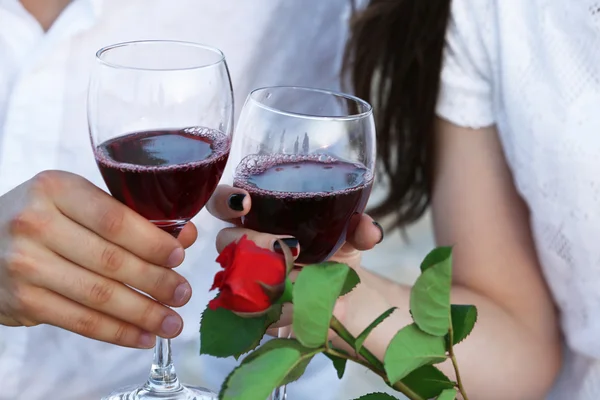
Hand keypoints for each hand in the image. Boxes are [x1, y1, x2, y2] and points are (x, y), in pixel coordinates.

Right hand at [0, 171, 197, 347]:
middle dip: (156, 282)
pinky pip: (80, 321)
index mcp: (56, 189)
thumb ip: (130, 217)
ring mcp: (24, 265)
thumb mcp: (78, 202)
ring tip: (172, 322)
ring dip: (143, 313)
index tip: (179, 257)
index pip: (114, 220)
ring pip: (99, 295)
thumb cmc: (43, 218)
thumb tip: (184, 237)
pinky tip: (142, 336)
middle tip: (184, 293)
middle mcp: (35, 224)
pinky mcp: (21, 301)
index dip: (152, 242)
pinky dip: (117, 332)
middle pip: (110, 260)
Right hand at [206, 184, 383, 328]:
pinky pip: (247, 310)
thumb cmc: (333, 255)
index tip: (246, 202)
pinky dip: (270, 307)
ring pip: (234, 275)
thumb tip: (370, 230)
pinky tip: (291, 305)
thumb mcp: (349, 239)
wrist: (338, 296)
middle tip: (280, 246)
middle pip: (225, 238)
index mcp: (260, 217)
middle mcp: (246, 245)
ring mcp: (245, 279)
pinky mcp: (251, 309)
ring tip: (293, 278)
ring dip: (261, 276)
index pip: (226, 202)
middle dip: (248, 239)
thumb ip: (359, 229)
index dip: (227, 200)